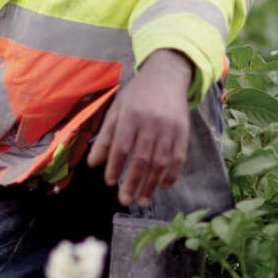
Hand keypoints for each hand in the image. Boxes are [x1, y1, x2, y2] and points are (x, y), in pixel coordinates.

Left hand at [87, 49, 192, 206]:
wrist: (167, 76)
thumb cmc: (137, 96)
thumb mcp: (117, 110)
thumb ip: (106, 137)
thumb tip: (93, 164)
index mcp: (131, 115)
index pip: (122, 146)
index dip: (115, 166)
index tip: (109, 182)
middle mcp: (151, 122)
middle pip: (142, 158)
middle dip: (132, 182)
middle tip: (124, 200)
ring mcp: (170, 128)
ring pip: (160, 162)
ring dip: (151, 184)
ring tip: (141, 200)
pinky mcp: (183, 132)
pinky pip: (179, 158)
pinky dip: (172, 174)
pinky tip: (163, 186)